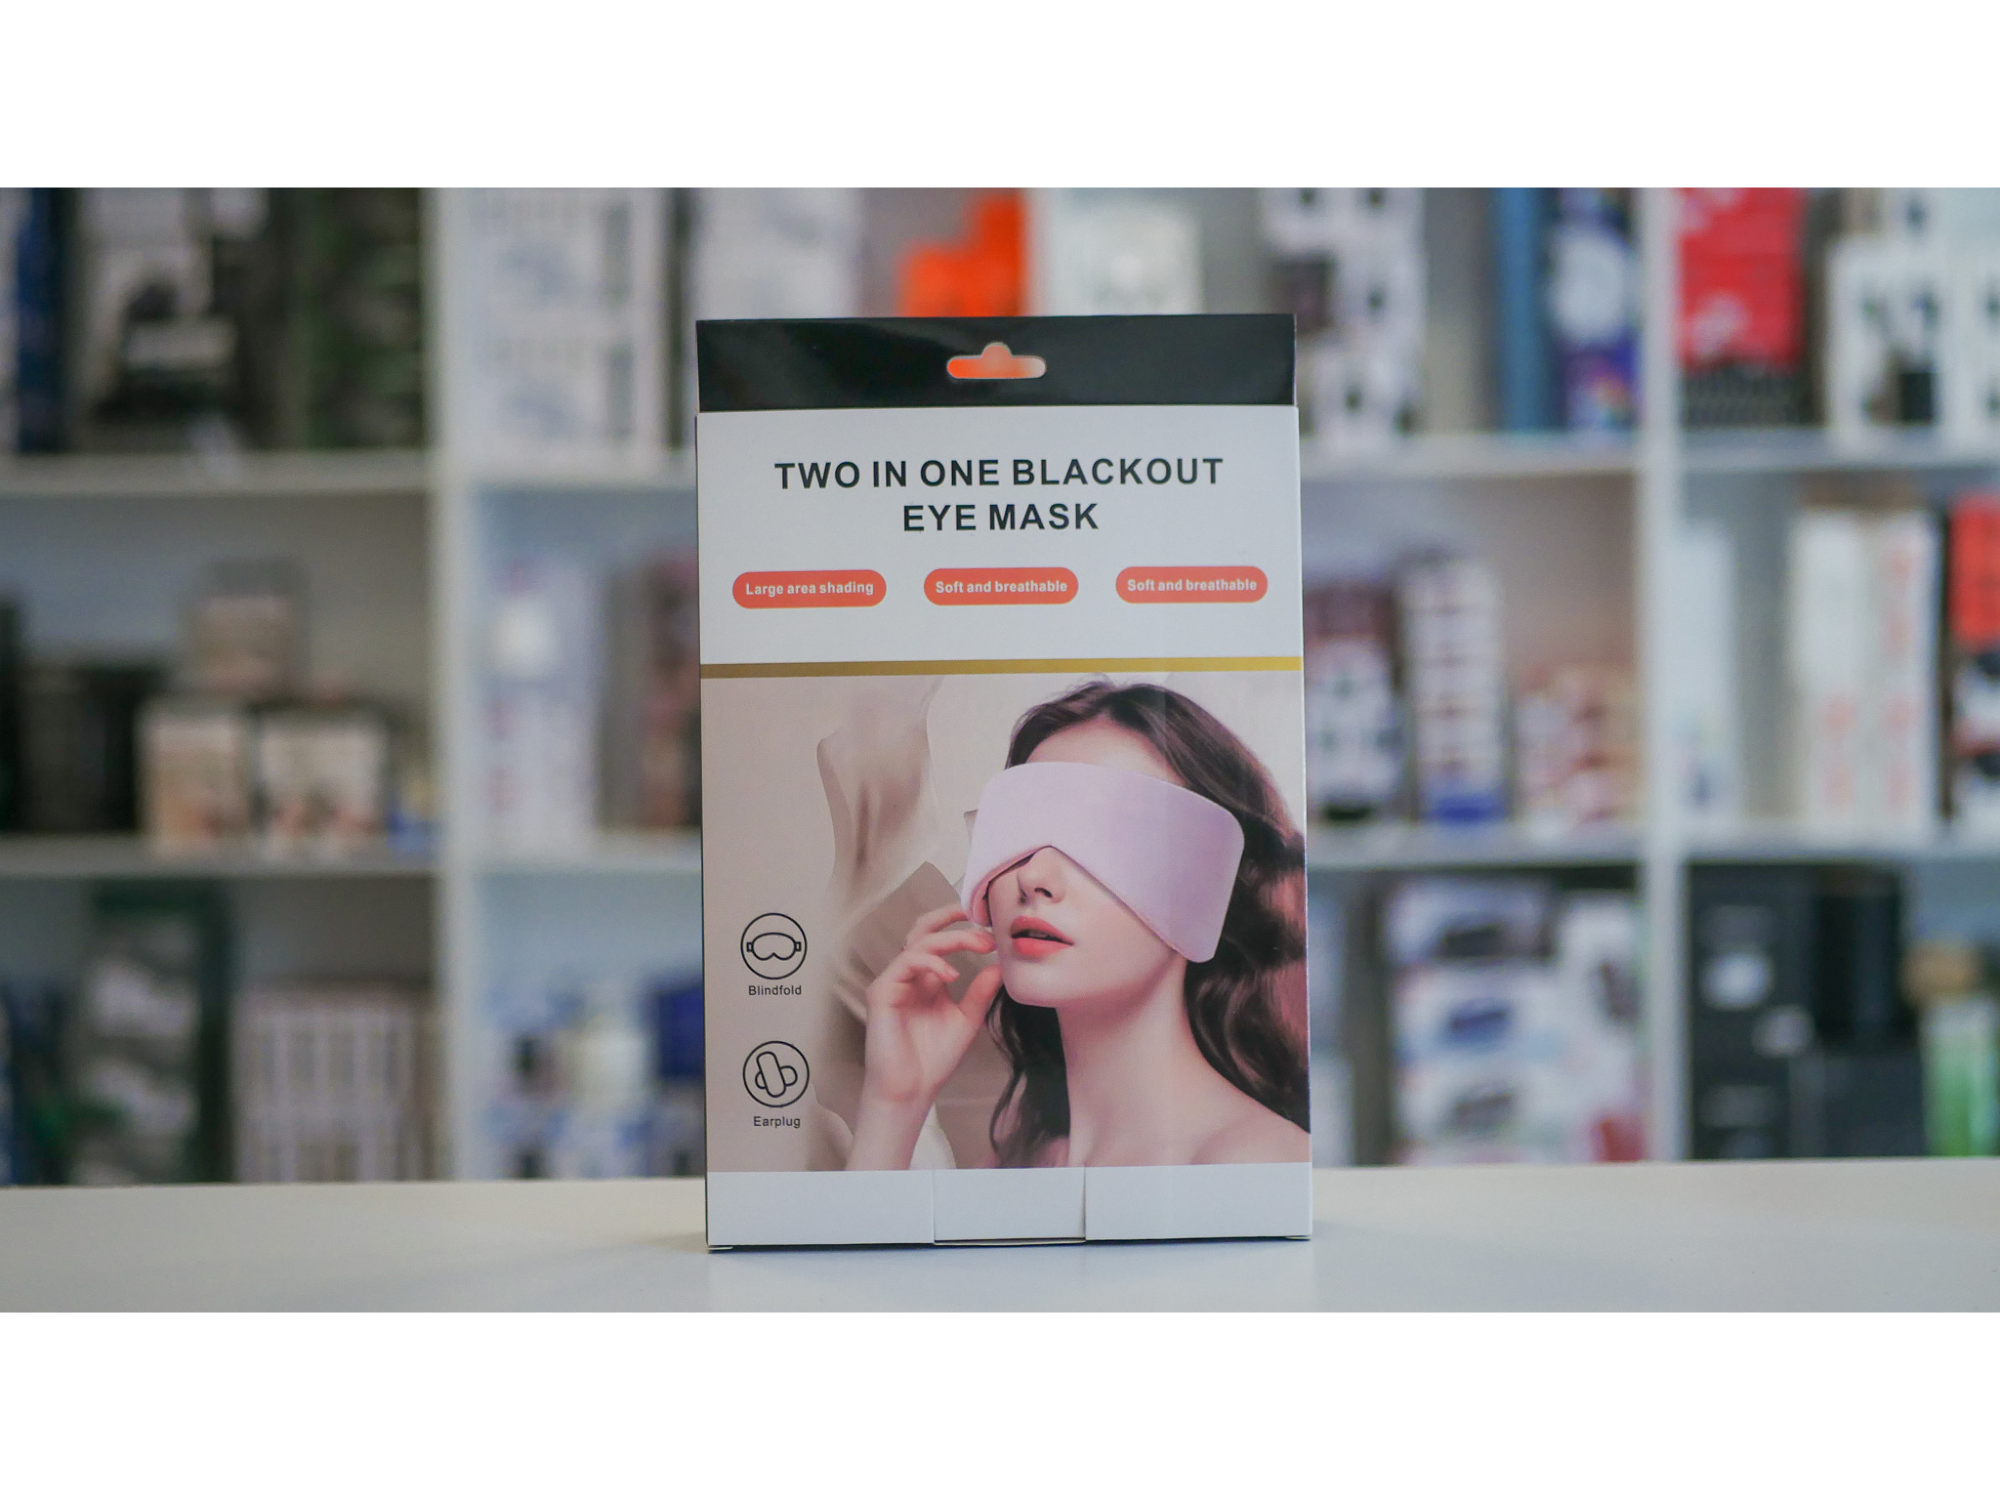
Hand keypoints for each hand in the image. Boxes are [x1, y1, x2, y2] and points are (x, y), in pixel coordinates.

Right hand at [846, 903, 1002, 1169]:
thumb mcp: (967, 1021)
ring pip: (918, 942)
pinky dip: (931, 963)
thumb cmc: (933, 1060)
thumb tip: (1001, 967)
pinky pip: (906, 963)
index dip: (961, 926)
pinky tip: (952, 974)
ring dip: (951, 939)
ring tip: (980, 944)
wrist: (911, 1091)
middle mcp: (907, 975)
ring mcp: (893, 981)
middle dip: (950, 916)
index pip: (939, 939)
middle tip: (981, 916)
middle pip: (923, 929)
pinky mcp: (882, 992)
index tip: (992, 926)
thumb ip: (980, 994)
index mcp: (926, 979)